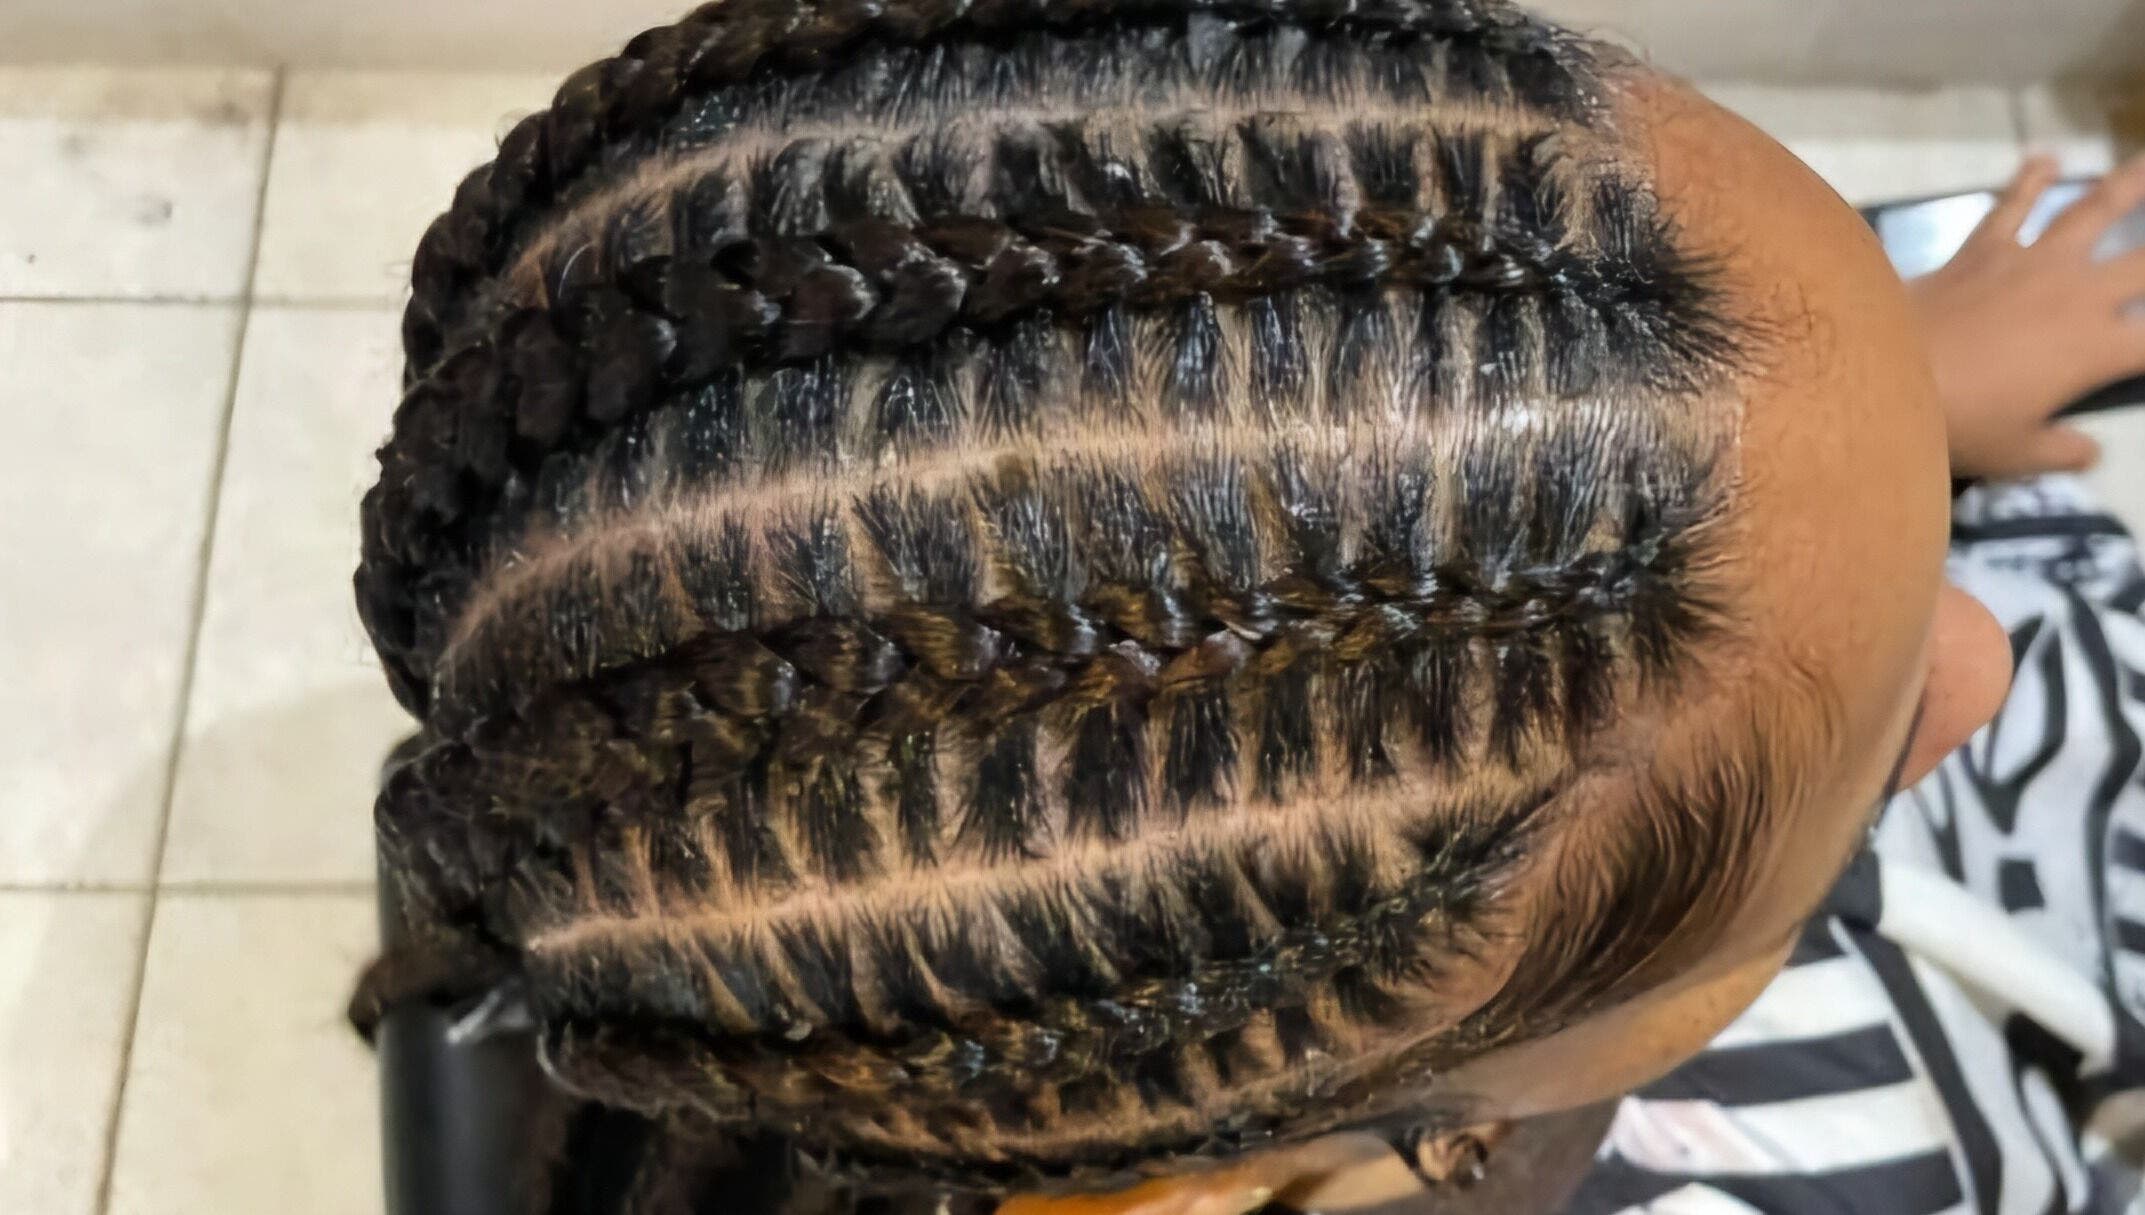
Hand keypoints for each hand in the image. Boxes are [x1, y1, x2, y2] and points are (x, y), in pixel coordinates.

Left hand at [1909, 154, 2144, 479]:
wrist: (1886, 375)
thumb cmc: (1959, 423)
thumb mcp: (2017, 454)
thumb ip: (2061, 450)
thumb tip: (2089, 451)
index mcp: (2097, 351)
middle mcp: (2078, 295)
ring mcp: (2031, 262)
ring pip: (2091, 211)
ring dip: (2128, 184)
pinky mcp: (1982, 248)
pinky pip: (2011, 205)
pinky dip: (2028, 178)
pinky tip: (2044, 156)